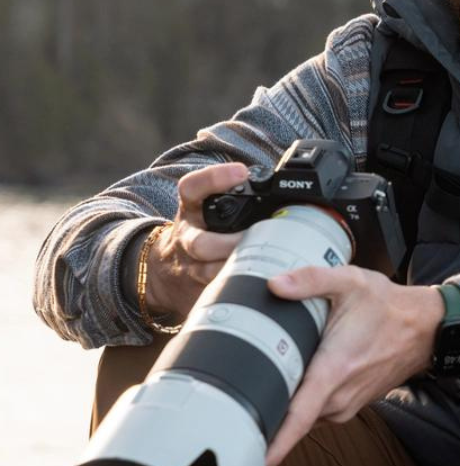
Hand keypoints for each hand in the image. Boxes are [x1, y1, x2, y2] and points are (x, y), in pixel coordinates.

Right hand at [143, 162, 247, 319]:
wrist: (162, 273)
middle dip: (228, 244)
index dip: (215, 178)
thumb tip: (292, 193)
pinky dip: (232, 292)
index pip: (193, 187)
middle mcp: (187, 237)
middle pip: (200, 242)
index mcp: (192, 210)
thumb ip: (238, 199)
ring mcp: (188, 267)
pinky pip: (211, 294)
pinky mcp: (193, 290)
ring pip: (206, 271)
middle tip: (254, 240)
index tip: (241, 172)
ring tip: (259, 267)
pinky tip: (254, 291)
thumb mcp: (209, 210)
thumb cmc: (203, 233)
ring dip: (234, 270)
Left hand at [263, 266, 443, 465]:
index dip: (272, 444)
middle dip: (265, 407)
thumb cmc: (389, 307)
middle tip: (238, 391)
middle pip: (290, 416)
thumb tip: (275, 284)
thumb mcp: (351, 282)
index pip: (297, 419)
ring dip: (287, 400)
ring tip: (273, 372)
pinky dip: (304, 397)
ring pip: (303, 413)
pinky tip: (301, 373)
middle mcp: (339, 397)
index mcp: (333, 371)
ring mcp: (345, 405)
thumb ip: (311, 280)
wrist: (424, 328)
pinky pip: (317, 410)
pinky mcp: (349, 405)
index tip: (249, 460)